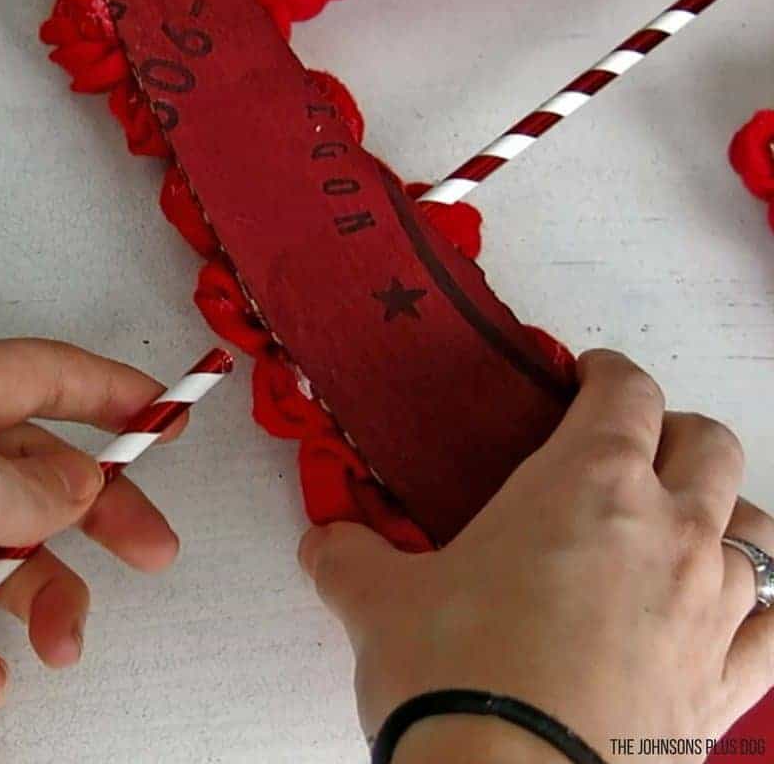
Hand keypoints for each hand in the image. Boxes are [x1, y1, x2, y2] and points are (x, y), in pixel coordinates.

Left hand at [0, 340, 185, 744]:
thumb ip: (35, 488)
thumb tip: (76, 491)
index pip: (41, 378)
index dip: (111, 392)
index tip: (165, 413)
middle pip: (41, 483)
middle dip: (104, 518)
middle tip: (151, 547)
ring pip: (9, 573)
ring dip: (47, 607)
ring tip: (58, 639)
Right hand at [300, 350, 772, 762]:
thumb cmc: (454, 674)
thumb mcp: (377, 601)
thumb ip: (348, 556)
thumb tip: (325, 542)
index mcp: (587, 483)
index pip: (625, 391)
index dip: (605, 372)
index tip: (584, 379)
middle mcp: (667, 530)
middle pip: (706, 442)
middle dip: (671, 432)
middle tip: (627, 451)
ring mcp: (710, 605)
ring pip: (753, 526)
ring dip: (720, 514)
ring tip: (677, 529)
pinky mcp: (725, 683)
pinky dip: (758, 608)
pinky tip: (731, 612)